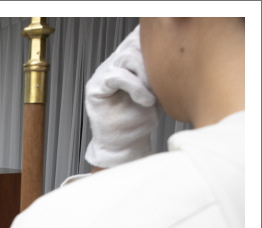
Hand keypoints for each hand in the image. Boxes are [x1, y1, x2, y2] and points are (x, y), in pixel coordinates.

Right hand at [84, 24, 159, 167]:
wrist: (124, 144)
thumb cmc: (139, 121)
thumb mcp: (157, 91)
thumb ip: (159, 72)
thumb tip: (176, 54)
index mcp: (126, 64)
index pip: (138, 41)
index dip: (152, 43)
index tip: (169, 51)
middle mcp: (113, 66)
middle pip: (134, 45)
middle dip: (152, 61)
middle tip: (161, 81)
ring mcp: (102, 75)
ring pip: (126, 58)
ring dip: (144, 75)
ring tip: (152, 95)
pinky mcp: (95, 88)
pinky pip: (116, 77)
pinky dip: (134, 87)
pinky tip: (145, 100)